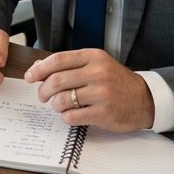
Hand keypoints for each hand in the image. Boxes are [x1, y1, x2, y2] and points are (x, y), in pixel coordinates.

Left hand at [24, 50, 154, 131]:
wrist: (144, 99)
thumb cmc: (115, 82)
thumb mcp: (96, 65)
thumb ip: (70, 65)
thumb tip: (38, 67)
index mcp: (93, 57)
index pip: (58, 60)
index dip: (39, 69)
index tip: (29, 76)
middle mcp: (97, 73)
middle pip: (56, 81)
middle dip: (43, 90)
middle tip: (42, 96)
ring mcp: (101, 93)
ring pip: (62, 100)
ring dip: (55, 105)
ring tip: (59, 105)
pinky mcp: (103, 113)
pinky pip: (72, 116)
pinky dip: (66, 117)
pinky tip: (71, 114)